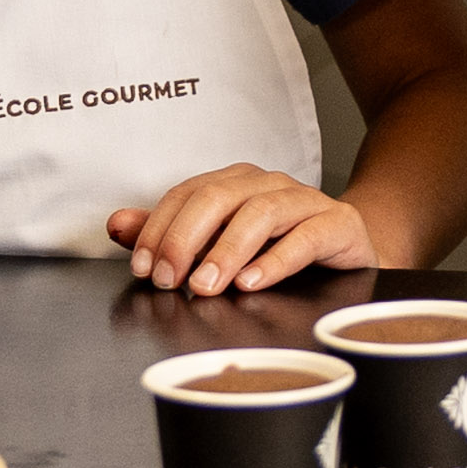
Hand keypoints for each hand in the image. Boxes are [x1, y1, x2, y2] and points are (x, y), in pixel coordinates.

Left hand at [109, 167, 375, 294]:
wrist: (349, 250)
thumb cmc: (280, 246)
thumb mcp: (219, 244)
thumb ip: (169, 235)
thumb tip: (117, 224)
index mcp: (236, 182)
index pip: (187, 194)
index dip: (159, 228)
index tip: (142, 267)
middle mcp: (269, 184)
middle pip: (219, 197)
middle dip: (186, 239)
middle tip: (168, 280)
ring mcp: (305, 201)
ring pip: (261, 213)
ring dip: (227, 251)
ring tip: (206, 285)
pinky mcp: (338, 224)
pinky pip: (306, 237)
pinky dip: (275, 260)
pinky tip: (252, 282)